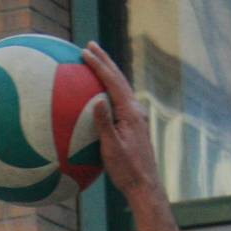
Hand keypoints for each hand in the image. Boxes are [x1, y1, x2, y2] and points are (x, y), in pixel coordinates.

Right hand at [81, 41, 161, 202]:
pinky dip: (109, 88)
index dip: (99, 66)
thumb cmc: (127, 169)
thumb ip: (105, 124)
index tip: (85, 53)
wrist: (144, 185)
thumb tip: (97, 101)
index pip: (113, 82)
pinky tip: (100, 91)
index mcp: (130, 113)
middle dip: (105, 60)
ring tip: (96, 60)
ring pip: (121, 87)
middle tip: (90, 45)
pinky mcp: (133, 125)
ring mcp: (136, 117)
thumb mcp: (112, 148)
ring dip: (108, 72)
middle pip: (119, 79)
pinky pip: (119, 99)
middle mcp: (135, 110)